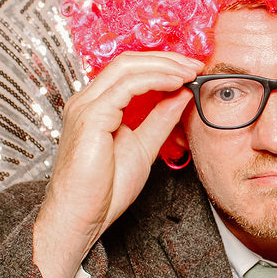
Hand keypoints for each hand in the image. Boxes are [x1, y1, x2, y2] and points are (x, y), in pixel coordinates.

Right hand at [33, 51, 201, 277]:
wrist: (81, 218)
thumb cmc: (103, 191)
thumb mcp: (143, 147)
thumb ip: (160, 119)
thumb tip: (182, 93)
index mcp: (96, 107)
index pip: (129, 71)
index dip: (161, 65)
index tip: (191, 71)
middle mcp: (87, 101)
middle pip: (128, 62)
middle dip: (166, 59)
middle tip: (196, 65)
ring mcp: (86, 106)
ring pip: (127, 67)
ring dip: (164, 65)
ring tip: (190, 71)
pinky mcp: (91, 117)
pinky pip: (127, 86)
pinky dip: (155, 79)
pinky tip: (176, 83)